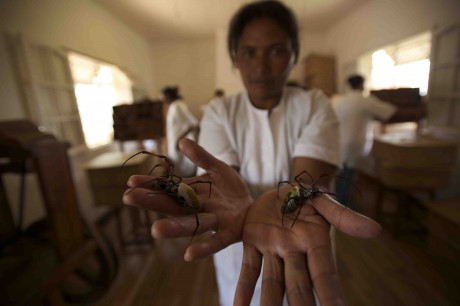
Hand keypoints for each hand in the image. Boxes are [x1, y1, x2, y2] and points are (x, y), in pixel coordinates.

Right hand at [123, 138, 252, 260]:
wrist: (255, 207)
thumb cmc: (231, 190)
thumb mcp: (217, 169)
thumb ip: (201, 157)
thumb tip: (182, 141)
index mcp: (192, 193)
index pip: (167, 188)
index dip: (151, 185)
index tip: (131, 181)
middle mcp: (197, 209)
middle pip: (172, 206)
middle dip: (152, 202)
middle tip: (129, 198)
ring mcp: (212, 221)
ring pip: (190, 225)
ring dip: (173, 228)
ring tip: (155, 230)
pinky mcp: (229, 232)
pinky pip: (215, 242)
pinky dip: (204, 248)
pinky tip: (188, 255)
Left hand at [234, 186, 381, 305]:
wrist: (281, 187)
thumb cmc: (308, 196)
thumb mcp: (324, 201)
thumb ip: (344, 217)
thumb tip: (376, 230)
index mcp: (315, 242)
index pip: (324, 274)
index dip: (330, 294)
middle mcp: (294, 252)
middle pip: (298, 284)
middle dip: (300, 305)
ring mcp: (273, 250)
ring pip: (273, 282)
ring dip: (270, 302)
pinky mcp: (253, 243)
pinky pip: (249, 268)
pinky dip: (244, 288)